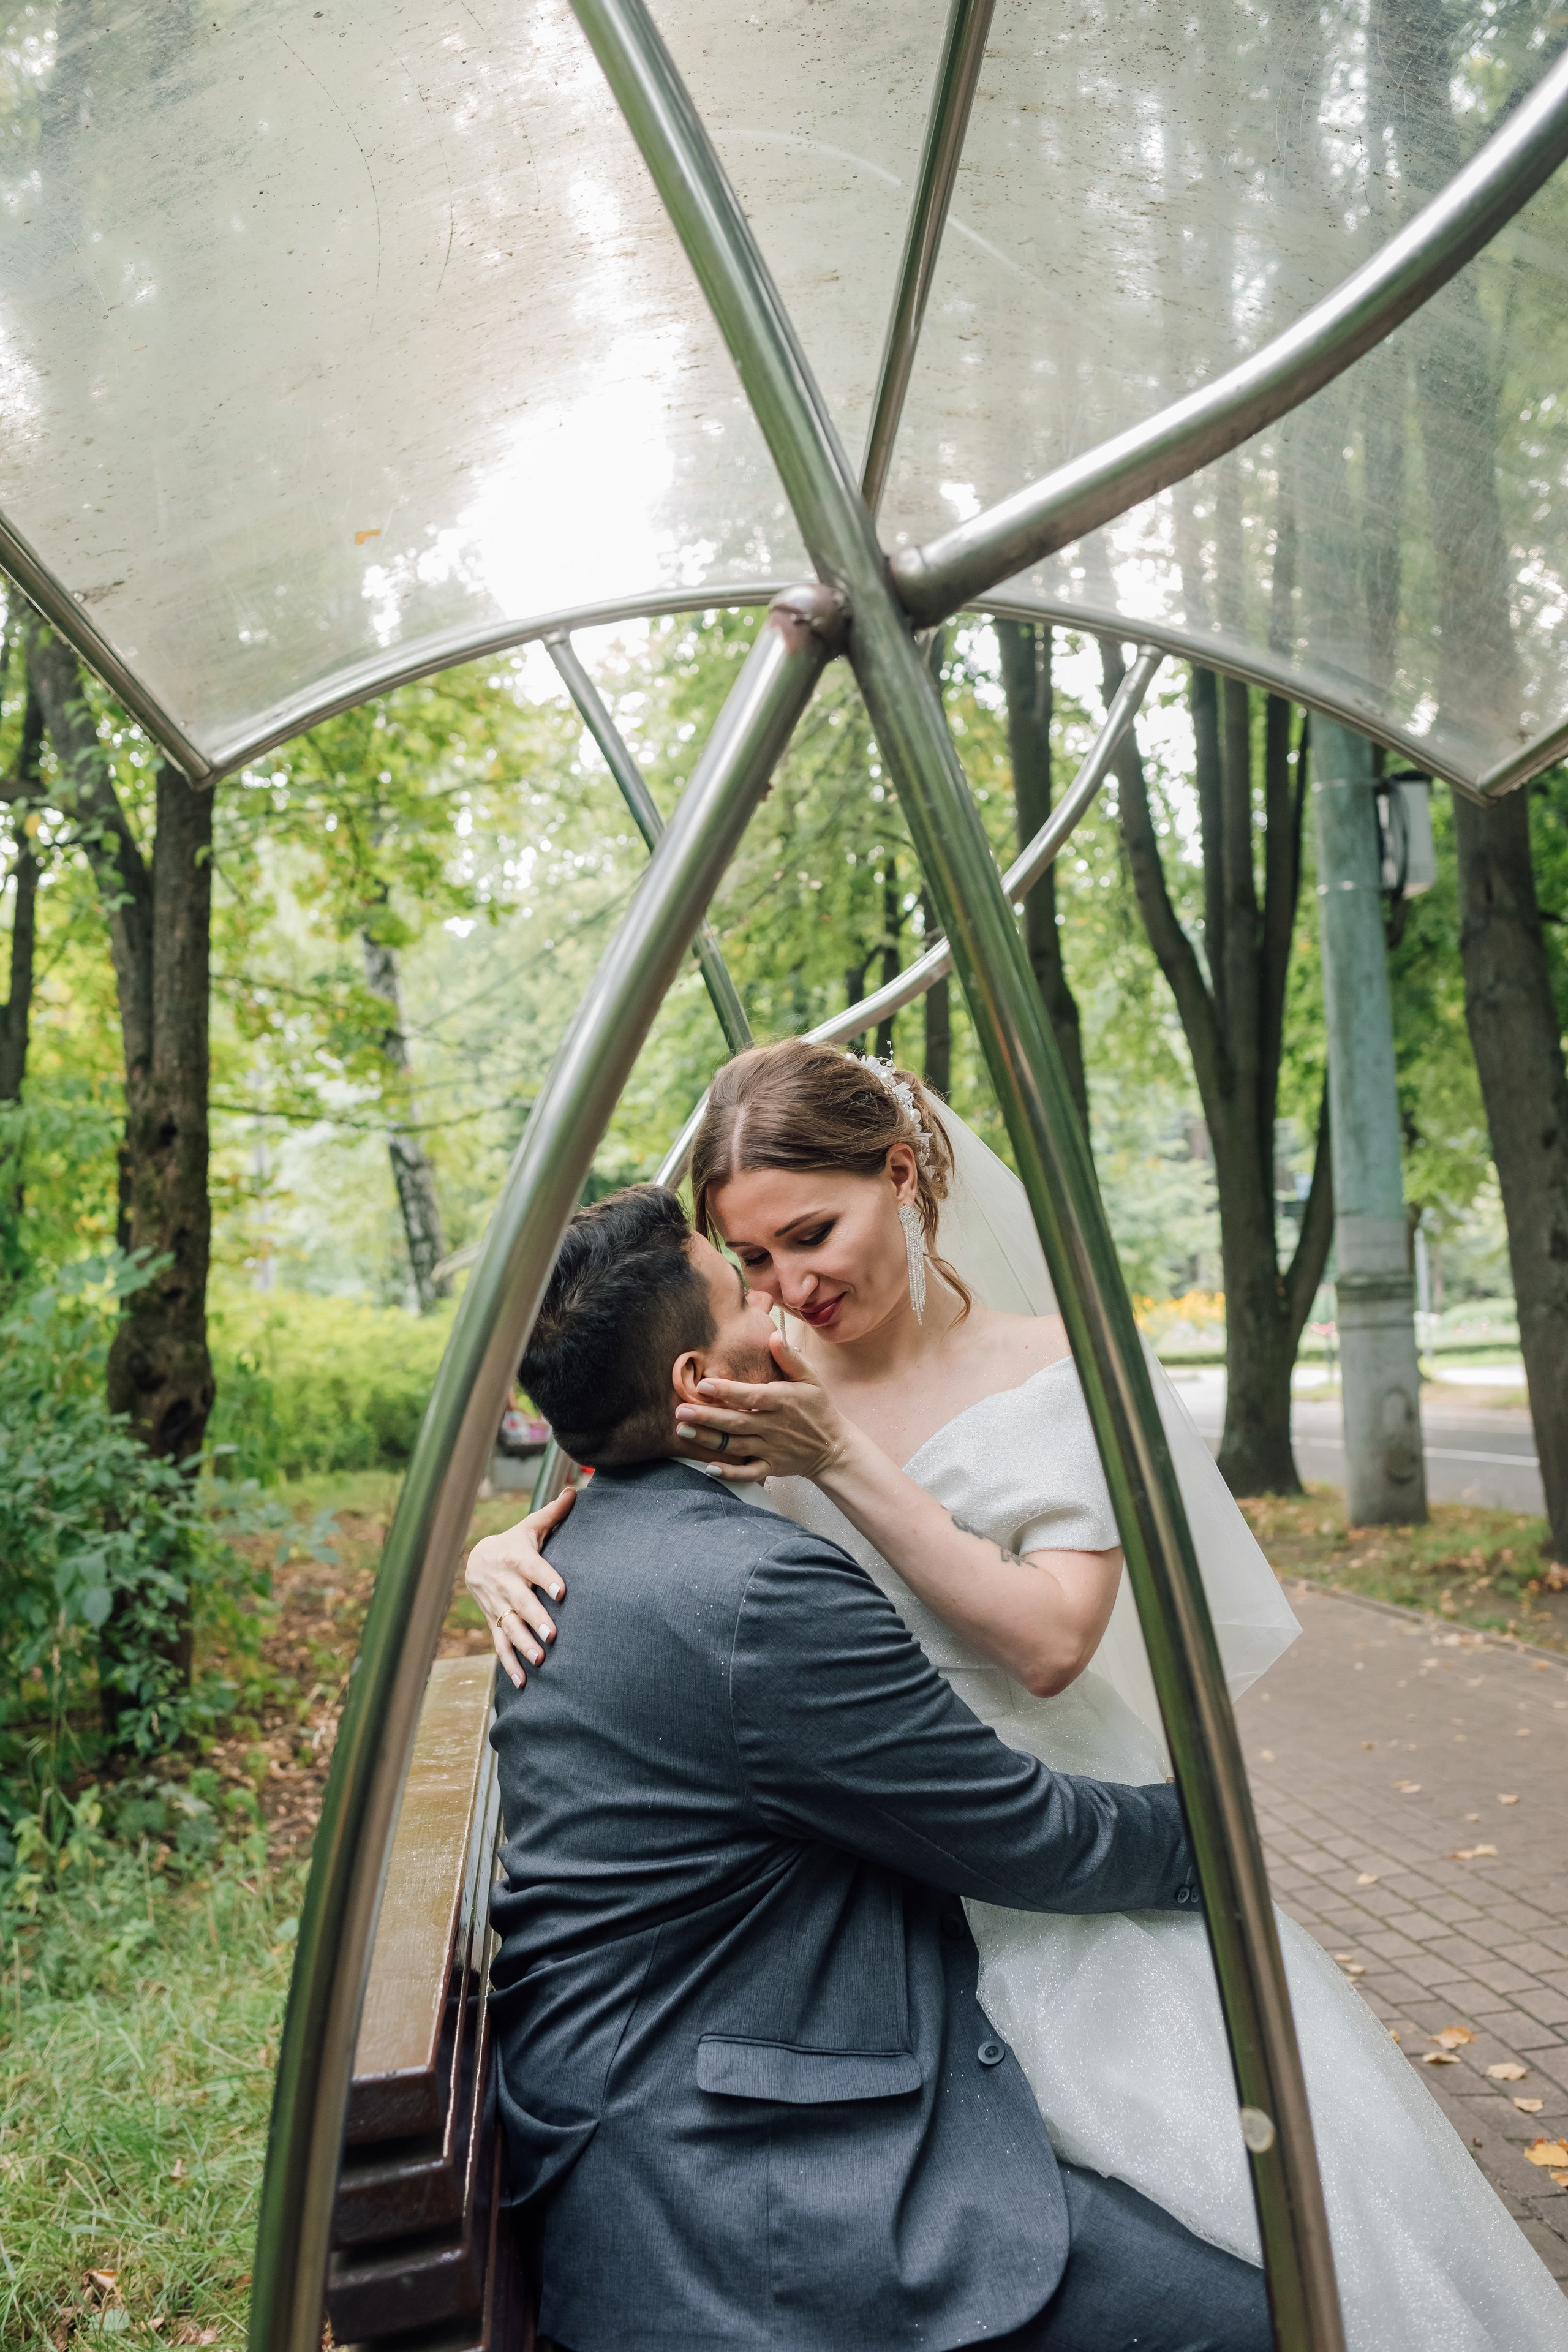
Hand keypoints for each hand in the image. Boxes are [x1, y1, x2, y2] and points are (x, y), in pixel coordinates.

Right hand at [464, 1487, 574, 1688]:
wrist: (476, 1561)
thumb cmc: (514, 1542)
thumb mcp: (530, 1527)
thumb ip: (554, 1514)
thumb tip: (578, 1490)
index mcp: (515, 1558)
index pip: (532, 1568)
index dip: (546, 1578)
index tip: (562, 1592)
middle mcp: (504, 1583)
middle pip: (520, 1602)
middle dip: (535, 1618)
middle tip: (552, 1635)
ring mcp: (496, 1605)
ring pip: (509, 1626)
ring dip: (523, 1644)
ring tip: (541, 1659)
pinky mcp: (493, 1622)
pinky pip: (499, 1645)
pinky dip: (509, 1665)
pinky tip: (522, 1682)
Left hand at [673, 1330, 850, 1483]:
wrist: (833, 1448)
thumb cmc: (818, 1408)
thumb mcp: (811, 1379)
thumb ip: (791, 1358)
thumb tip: (774, 1335)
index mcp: (783, 1401)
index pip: (752, 1395)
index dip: (727, 1390)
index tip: (703, 1384)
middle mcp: (775, 1426)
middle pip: (737, 1422)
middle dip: (707, 1417)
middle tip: (680, 1410)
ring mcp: (772, 1449)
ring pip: (735, 1446)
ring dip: (708, 1440)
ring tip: (682, 1431)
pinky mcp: (771, 1467)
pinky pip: (749, 1473)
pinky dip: (730, 1473)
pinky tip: (708, 1468)